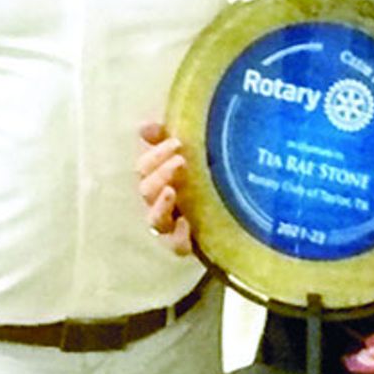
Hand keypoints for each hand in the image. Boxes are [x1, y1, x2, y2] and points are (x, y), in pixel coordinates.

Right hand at [137, 122, 192, 256]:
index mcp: (157, 181)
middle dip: (160, 174)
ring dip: (161, 204)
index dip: (156, 154)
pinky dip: (178, 237)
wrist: (230, 217)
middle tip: (180, 161)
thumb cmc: (202, 181)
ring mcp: (170, 227)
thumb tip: (144, 127)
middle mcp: (159, 204)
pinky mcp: (184, 245)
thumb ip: (164, 139)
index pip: (144, 168)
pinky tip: (186, 224)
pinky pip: (176, 246)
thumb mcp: (187, 155)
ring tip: (172, 191)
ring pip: (154, 219)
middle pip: (146, 191)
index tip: (177, 142)